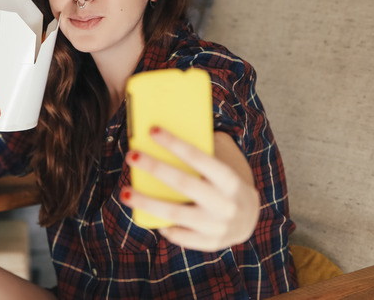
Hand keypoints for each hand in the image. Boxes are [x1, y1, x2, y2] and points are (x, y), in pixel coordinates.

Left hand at [122, 127, 259, 251]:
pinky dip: (162, 224)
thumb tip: (165, 137)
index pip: (200, 158)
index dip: (175, 144)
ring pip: (174, 213)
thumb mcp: (223, 165)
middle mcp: (225, 203)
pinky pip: (177, 235)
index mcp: (230, 179)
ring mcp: (217, 226)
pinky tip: (147, 214)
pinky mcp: (209, 243)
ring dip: (146, 202)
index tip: (152, 130)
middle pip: (183, 184)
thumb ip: (203, 153)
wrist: (248, 218)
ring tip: (124, 192)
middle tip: (131, 156)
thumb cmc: (225, 183)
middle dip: (155, 168)